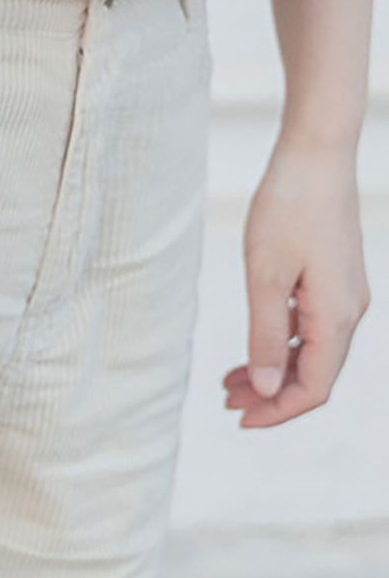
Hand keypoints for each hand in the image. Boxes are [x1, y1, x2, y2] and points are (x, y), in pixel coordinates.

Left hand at [223, 136, 370, 426]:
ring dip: (274, 369)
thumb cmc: (288, 208)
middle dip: (272, 395)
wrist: (316, 157)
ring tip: (231, 380)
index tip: (240, 420)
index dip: (279, 411)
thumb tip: (268, 389)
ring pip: (313, 350)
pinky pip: (312, 325)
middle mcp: (350, 312)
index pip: (314, 387)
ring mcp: (346, 295)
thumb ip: (266, 334)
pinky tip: (255, 343)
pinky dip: (282, 340)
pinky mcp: (335, 278)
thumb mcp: (265, 275)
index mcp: (337, 318)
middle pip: (315, 374)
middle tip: (227, 403)